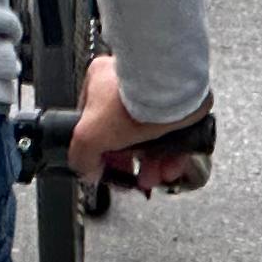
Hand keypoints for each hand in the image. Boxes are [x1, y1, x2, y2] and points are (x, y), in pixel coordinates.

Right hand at [66, 55, 211, 189]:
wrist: (171, 89)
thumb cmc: (131, 99)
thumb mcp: (89, 135)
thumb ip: (81, 154)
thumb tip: (85, 169)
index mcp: (98, 83)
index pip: (93, 122)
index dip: (101, 150)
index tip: (107, 167)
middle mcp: (127, 87)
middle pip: (125, 135)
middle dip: (130, 163)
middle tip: (134, 178)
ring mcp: (155, 96)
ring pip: (151, 138)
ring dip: (152, 164)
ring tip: (155, 177)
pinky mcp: (180, 106)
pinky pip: (173, 136)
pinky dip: (173, 155)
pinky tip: (171, 168)